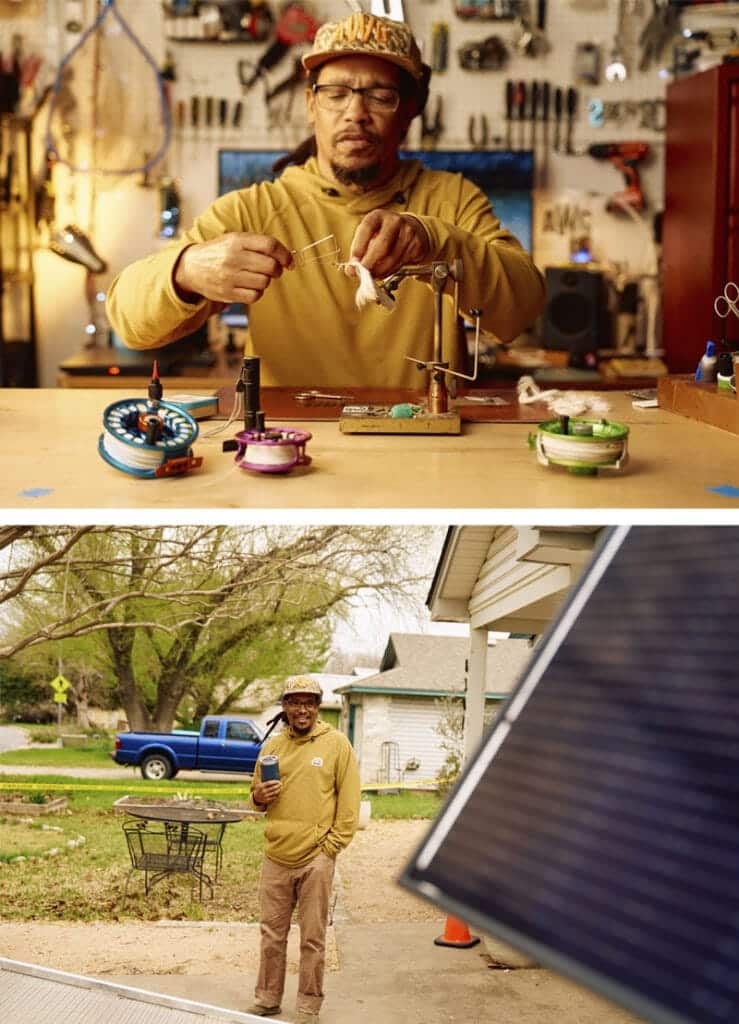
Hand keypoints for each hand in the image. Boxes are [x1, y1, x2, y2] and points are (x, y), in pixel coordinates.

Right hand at [174, 233, 293, 304]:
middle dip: (277, 270)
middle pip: (270, 266)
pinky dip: (257, 293)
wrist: (191, 268)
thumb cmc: (219, 253)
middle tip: (273, 271)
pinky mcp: (228, 293)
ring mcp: (230, 276)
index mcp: (237, 240)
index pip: (270, 245)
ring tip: (257, 277)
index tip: (289, 261)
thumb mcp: (235, 240)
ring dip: (266, 281)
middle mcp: (233, 258)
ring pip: (264, 282)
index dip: (285, 254)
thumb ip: (258, 245)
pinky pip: (255, 296)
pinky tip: (250, 287)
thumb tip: (287, 259)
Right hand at [252, 779, 281, 805]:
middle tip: (281, 784)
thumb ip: (260, 778)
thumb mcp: (258, 783)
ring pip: (274, 793)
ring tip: (281, 787)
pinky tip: (279, 793)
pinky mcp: (267, 800)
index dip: (275, 782)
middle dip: (278, 786)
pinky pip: (273, 797)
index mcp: (261, 786)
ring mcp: (265, 796)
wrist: (255, 798)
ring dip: (279, 790)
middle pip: (273, 788)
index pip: (269, 783)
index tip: (278, 781)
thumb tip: (262, 769)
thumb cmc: (259, 788)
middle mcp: (263, 791)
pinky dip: (277, 795)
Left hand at [347, 211, 429, 279]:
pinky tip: (384, 273)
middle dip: (371, 263)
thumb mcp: (369, 235)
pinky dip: (390, 272)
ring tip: (372, 276)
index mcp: (377, 215)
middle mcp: (394, 221)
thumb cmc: (383, 234)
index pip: (366, 229)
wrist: (411, 229)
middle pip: (382, 245)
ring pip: (393, 258)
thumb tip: (350, 270)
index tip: (353, 263)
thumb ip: (359, 251)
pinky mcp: (416, 244)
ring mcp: (408, 232)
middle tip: (363, 275)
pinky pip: (401, 263)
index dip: (359, 247)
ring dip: (380, 271)